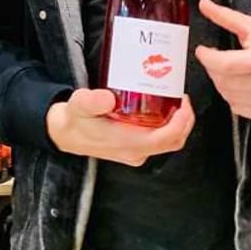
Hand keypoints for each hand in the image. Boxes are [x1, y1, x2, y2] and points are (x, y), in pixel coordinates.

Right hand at [46, 88, 194, 165]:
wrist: (65, 134)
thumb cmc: (75, 120)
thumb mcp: (78, 106)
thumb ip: (90, 102)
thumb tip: (108, 98)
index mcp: (127, 143)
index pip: (164, 138)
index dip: (180, 122)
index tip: (183, 102)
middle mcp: (135, 151)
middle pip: (173, 141)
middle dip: (185, 121)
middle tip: (182, 98)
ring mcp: (136, 152)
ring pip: (168, 142)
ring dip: (178, 124)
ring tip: (175, 100)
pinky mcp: (134, 148)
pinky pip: (159, 140)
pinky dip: (168, 126)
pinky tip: (162, 108)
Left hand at [195, 0, 250, 121]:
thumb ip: (226, 17)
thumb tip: (205, 5)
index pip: (226, 64)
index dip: (208, 57)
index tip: (203, 51)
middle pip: (223, 80)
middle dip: (214, 68)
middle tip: (218, 59)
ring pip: (227, 95)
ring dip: (221, 82)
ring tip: (231, 70)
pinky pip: (237, 108)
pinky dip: (233, 96)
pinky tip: (241, 84)